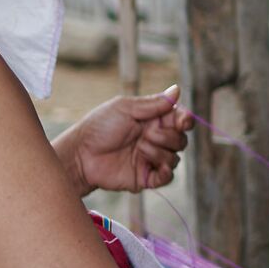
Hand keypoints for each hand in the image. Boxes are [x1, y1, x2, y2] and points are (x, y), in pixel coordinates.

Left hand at [54, 84, 193, 195]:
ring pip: (175, 158)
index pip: (180, 120)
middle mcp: (156, 139)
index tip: (182, 122)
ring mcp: (152, 159)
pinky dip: (164, 170)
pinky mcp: (147, 177)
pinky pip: (168, 177)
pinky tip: (149, 162)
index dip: (186, 121)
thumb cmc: (99, 126)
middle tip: (147, 134)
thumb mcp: (125, 108)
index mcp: (153, 120)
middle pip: (181, 140)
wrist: (82, 154)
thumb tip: (177, 90)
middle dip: (168, 137)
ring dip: (159, 152)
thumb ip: (153, 103)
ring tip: (139, 148)